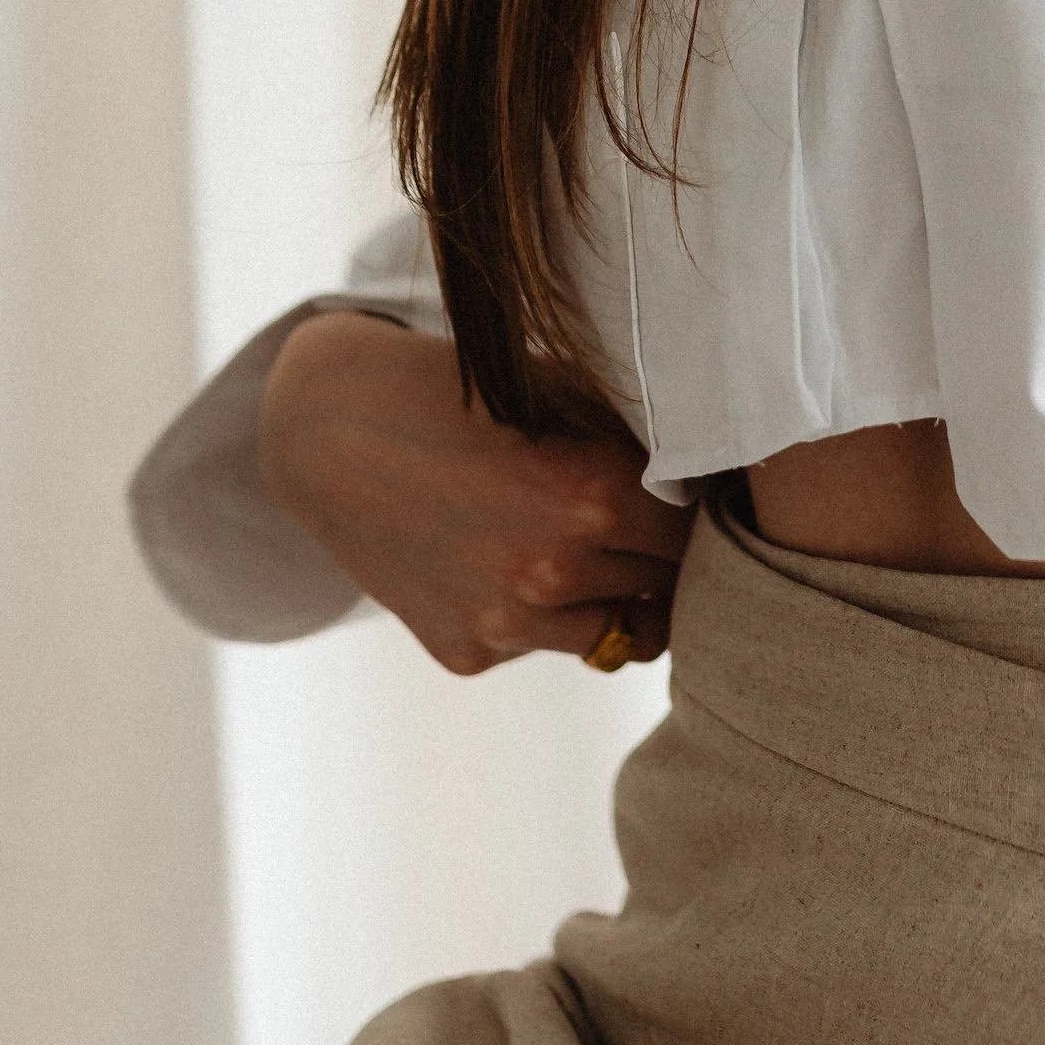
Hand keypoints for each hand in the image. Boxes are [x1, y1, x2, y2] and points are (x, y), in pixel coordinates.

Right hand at [259, 310, 690, 674]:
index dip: (697, 509)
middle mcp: (551, 571)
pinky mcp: (468, 654)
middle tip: (648, 524)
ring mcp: (505, 623)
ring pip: (612, 632)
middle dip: (661, 556)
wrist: (328, 431)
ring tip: (585, 546)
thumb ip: (636, 439)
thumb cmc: (456, 392)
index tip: (692, 494)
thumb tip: (716, 475)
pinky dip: (539, 611)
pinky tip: (500, 557)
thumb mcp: (555, 390)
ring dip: (612, 596)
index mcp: (589, 494)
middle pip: (663, 587)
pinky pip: (541, 641)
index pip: (695, 530)